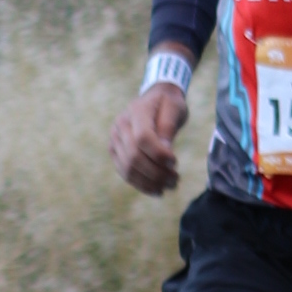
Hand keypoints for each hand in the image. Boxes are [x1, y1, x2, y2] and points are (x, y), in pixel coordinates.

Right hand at [111, 77, 190, 193]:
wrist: (155, 101)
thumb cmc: (168, 104)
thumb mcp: (175, 108)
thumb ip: (169, 126)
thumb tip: (165, 150)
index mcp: (136, 111)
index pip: (142, 138)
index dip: (158, 154)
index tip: (175, 162)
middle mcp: (120, 125)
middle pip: (134, 156)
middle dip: (156, 173)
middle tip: (176, 179)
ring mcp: (115, 140)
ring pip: (127, 168)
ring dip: (149, 182)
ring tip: (169, 186)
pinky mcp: (116, 152)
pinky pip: (125, 173)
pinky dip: (141, 185)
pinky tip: (157, 190)